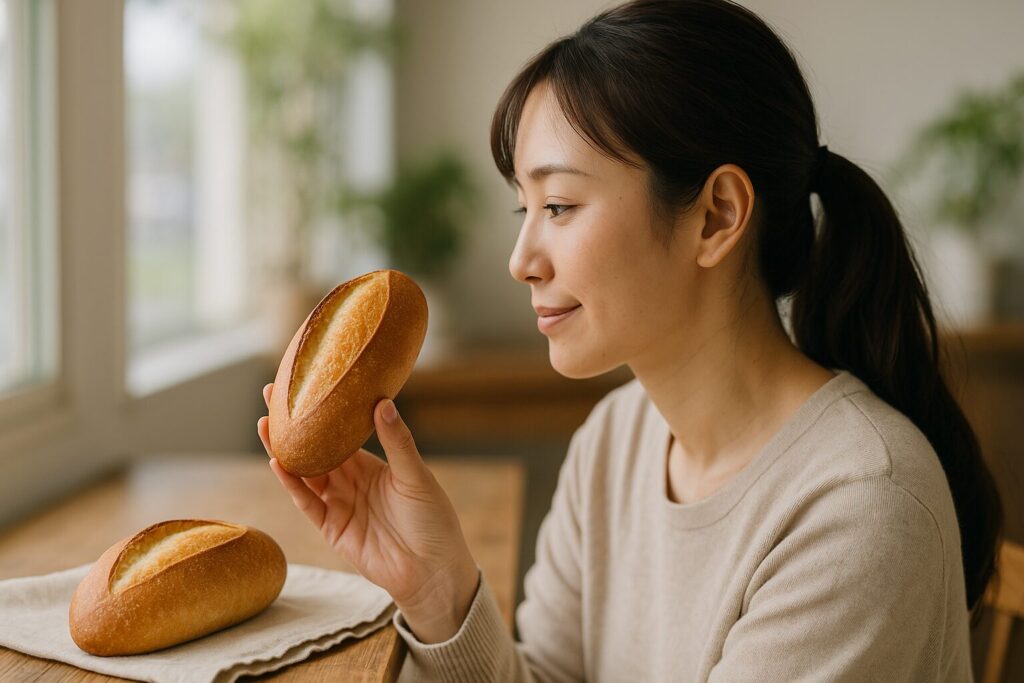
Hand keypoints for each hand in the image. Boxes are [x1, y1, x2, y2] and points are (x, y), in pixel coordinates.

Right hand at [257, 383, 479, 643]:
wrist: (432, 572)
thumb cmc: (433, 522)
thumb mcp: (416, 477)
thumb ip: (397, 442)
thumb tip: (383, 403)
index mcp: (373, 465)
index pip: (341, 432)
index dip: (323, 411)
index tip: (306, 386)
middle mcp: (352, 481)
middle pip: (316, 449)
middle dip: (294, 425)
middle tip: (273, 397)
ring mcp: (340, 504)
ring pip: (305, 473)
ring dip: (284, 452)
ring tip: (266, 426)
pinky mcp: (332, 529)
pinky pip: (307, 504)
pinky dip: (292, 485)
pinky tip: (278, 464)